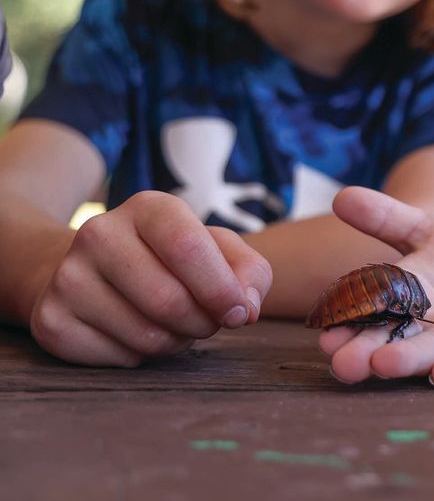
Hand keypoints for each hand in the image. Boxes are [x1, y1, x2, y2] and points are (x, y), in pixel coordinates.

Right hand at [30, 191, 272, 366]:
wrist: (92, 271)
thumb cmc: (171, 260)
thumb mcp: (217, 250)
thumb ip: (249, 272)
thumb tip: (246, 308)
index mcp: (148, 207)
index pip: (188, 247)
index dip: (221, 289)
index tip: (239, 312)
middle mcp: (99, 233)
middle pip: (169, 300)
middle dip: (203, 323)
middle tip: (208, 322)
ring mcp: (68, 277)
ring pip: (146, 335)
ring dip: (177, 341)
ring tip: (174, 324)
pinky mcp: (52, 320)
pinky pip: (120, 358)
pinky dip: (143, 356)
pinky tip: (138, 333)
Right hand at [316, 187, 433, 386]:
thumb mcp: (430, 229)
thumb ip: (387, 218)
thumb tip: (340, 197)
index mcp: (408, 299)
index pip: (372, 313)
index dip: (350, 325)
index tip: (325, 333)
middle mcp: (432, 327)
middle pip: (395, 342)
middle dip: (369, 353)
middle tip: (342, 365)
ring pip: (433, 354)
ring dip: (409, 361)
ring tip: (382, 366)